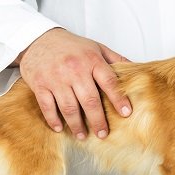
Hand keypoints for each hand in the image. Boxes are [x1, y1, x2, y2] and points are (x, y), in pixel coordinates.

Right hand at [16, 28, 131, 138]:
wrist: (38, 38)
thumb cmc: (71, 46)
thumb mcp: (96, 47)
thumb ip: (115, 59)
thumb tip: (136, 69)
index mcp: (91, 60)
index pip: (109, 82)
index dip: (119, 99)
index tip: (126, 113)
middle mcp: (74, 69)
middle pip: (89, 100)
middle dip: (98, 120)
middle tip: (103, 133)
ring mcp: (56, 78)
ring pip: (69, 107)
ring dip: (76, 124)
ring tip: (83, 135)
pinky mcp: (39, 84)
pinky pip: (47, 106)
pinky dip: (54, 119)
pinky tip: (60, 128)